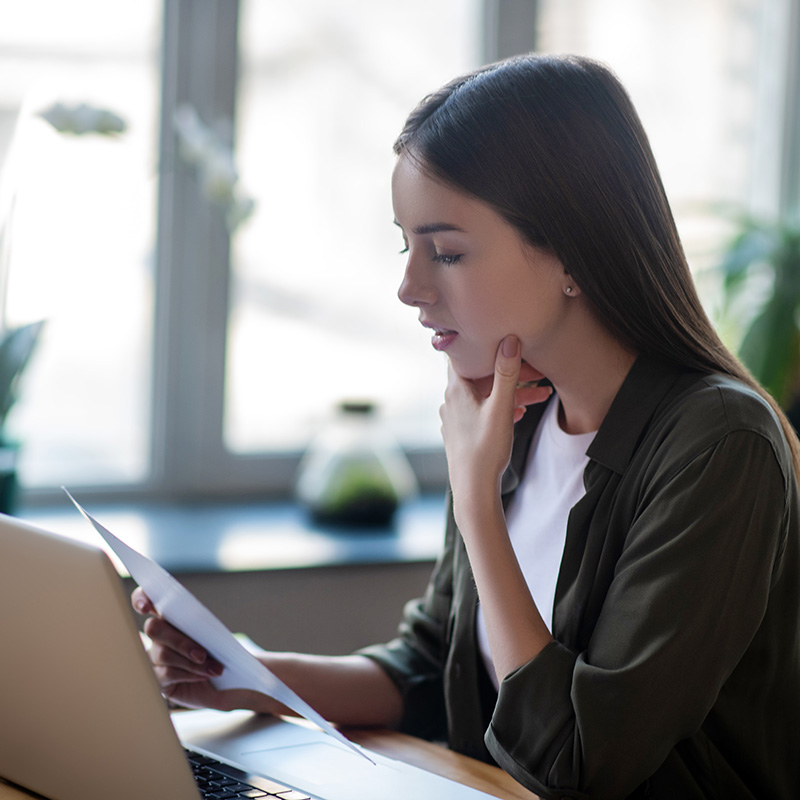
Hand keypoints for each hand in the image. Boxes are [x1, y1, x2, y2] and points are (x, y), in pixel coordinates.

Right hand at [131, 587, 276, 712]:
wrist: (230, 681)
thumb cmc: (222, 651)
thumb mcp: (218, 635)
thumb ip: (207, 627)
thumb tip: (207, 629)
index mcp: (172, 615)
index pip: (146, 598)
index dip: (141, 598)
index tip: (145, 607)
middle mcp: (159, 634)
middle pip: (153, 628)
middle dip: (179, 641)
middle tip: (202, 654)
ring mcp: (154, 657)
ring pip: (163, 653)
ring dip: (191, 662)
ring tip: (214, 669)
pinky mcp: (157, 678)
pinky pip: (166, 673)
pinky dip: (189, 674)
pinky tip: (204, 675)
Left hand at [441, 336, 551, 509]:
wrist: (474, 490)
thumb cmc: (485, 451)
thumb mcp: (501, 409)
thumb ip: (506, 374)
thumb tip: (509, 341)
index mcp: (456, 390)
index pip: (464, 355)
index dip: (484, 346)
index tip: (502, 339)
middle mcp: (451, 401)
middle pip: (482, 377)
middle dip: (511, 374)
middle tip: (538, 374)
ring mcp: (456, 418)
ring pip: (486, 396)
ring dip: (512, 393)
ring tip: (542, 396)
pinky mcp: (463, 432)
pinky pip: (483, 411)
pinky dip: (502, 408)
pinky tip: (520, 413)